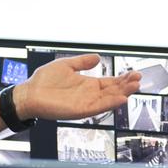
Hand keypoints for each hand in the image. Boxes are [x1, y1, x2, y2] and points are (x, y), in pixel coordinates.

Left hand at [14, 54, 141, 119]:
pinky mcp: (80, 110)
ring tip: (135, 86)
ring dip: (123, 93)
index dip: (122, 79)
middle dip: (127, 85)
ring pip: (109, 99)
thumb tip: (97, 57)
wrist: (29, 93)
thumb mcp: (66, 65)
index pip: (110, 82)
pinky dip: (110, 103)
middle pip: (113, 91)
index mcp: (88, 84)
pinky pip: (98, 108)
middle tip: (139, 78)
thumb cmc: (44, 81)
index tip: (134, 73)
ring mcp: (86, 103)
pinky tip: (121, 99)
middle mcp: (89, 95)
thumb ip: (83, 62)